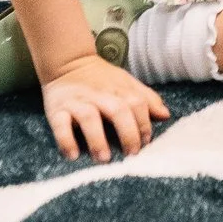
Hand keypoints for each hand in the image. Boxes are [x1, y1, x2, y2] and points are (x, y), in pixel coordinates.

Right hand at [40, 53, 169, 161]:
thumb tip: (165, 116)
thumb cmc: (102, 79)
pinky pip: (60, 125)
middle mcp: (99, 95)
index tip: (146, 142)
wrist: (68, 62)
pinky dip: (66, 140)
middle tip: (131, 154)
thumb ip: (146, 99)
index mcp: (119, 89)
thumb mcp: (126, 83)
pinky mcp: (56, 110)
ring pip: (89, 118)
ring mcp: (78, 102)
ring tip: (104, 158)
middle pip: (118, 111)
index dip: (144, 123)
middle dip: (127, 133)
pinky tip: (73, 155)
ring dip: (98, 140)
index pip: (137, 104)